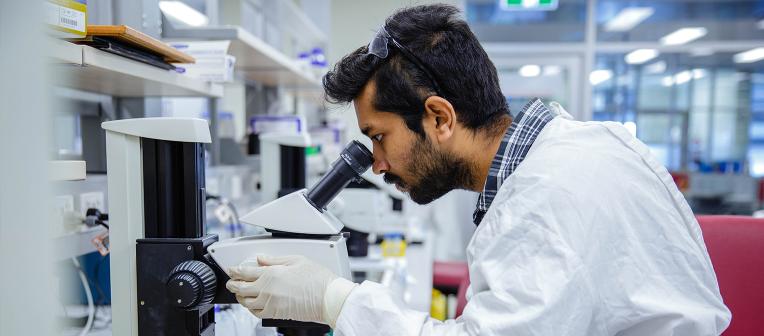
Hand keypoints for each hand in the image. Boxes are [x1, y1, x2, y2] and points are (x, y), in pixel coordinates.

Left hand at [226, 255, 355, 326]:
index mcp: (272, 273)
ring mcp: (270, 303)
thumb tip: (262, 259)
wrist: (328, 298)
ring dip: (240, 297)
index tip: (231, 270)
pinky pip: (256, 312)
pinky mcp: (275, 314)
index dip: (235, 271)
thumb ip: (276, 260)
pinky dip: (250, 308)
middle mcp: (268, 289)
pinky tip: (251, 304)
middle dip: (233, 284)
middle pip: (241, 288)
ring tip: (239, 293)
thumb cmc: (318, 279)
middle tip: (231, 282)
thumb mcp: (297, 260)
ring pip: (246, 302)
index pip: (245, 272)